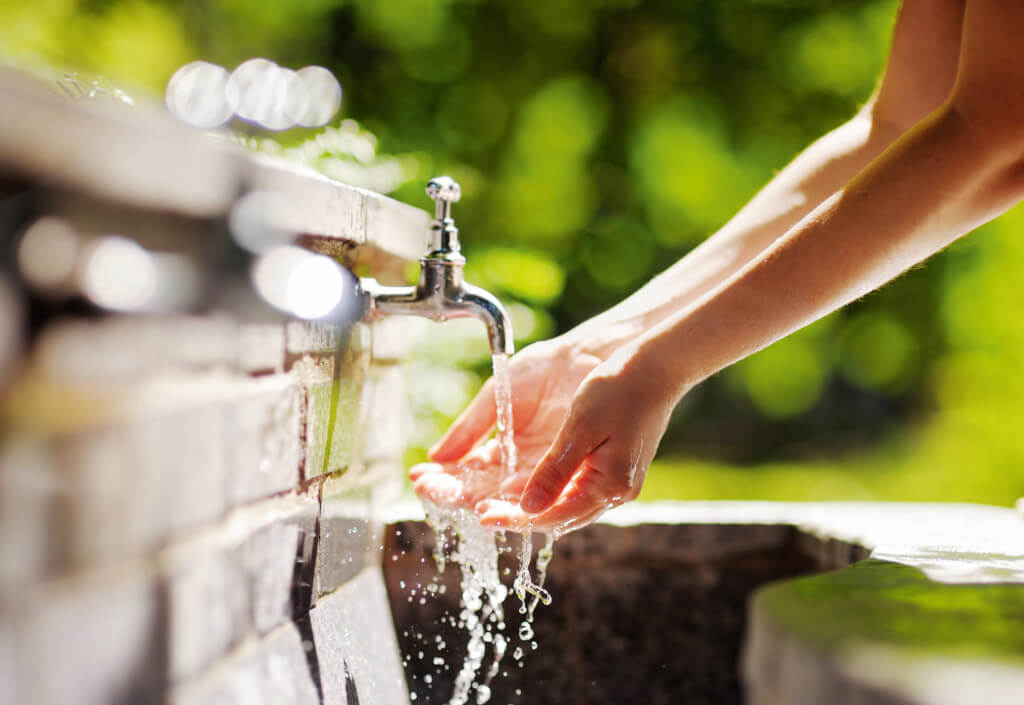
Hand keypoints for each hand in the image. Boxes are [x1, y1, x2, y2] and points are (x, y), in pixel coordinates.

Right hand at [410, 338, 603, 510]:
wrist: (584, 357)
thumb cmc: (542, 371)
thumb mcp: (497, 398)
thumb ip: (469, 429)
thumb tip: (435, 457)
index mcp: (500, 451)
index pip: (464, 474)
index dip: (441, 478)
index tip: (418, 478)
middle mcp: (519, 469)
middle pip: (480, 491)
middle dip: (453, 492)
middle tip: (429, 491)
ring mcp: (543, 473)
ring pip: (507, 498)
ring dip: (484, 501)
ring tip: (463, 500)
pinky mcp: (568, 472)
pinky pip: (543, 492)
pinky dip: (521, 499)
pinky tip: (499, 497)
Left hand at [475, 344, 679, 534]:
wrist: (655, 368)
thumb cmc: (620, 389)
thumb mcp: (580, 428)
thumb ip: (554, 470)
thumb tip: (527, 507)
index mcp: (609, 485)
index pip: (554, 516)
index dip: (516, 518)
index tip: (482, 515)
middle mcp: (614, 492)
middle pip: (557, 517)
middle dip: (517, 515)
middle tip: (479, 510)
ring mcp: (614, 482)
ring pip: (563, 505)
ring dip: (529, 505)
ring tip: (491, 500)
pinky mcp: (610, 469)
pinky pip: (572, 490)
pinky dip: (545, 490)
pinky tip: (521, 484)